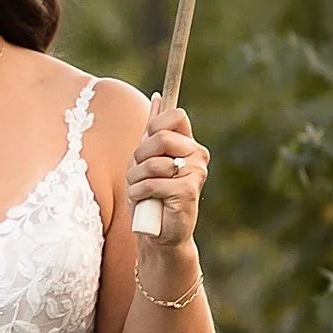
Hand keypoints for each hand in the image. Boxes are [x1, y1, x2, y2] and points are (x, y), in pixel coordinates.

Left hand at [127, 96, 208, 252]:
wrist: (159, 234)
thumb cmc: (150, 197)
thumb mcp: (146, 161)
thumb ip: (152, 133)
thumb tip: (156, 98)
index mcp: (188, 144)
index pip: (175, 116)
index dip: (154, 125)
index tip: (145, 143)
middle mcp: (197, 155)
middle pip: (160, 137)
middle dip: (139, 156)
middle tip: (137, 174)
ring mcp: (196, 172)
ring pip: (152, 162)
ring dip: (135, 179)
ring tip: (140, 192)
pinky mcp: (188, 190)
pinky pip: (151, 183)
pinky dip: (138, 194)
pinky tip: (144, 202)